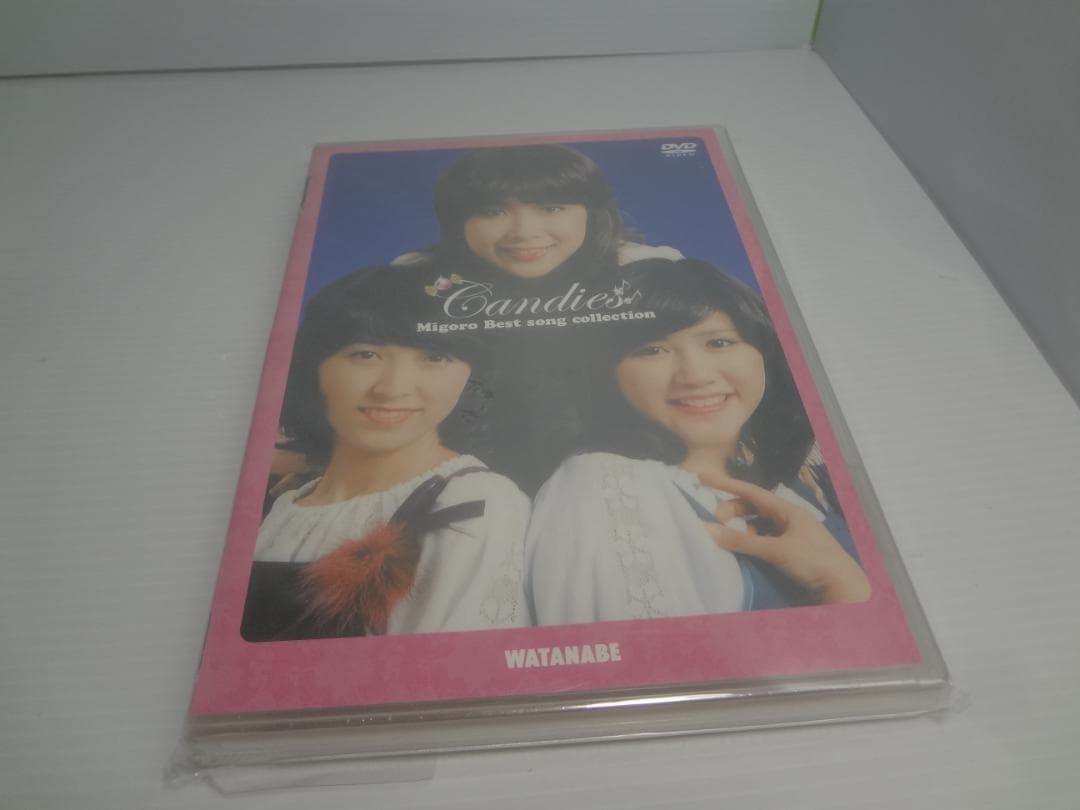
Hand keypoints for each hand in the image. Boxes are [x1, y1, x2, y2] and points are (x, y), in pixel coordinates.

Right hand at [698, 473, 870, 604]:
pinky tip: (746, 550)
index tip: (703, 478)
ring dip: (742, 529)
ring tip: (731, 540)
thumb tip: (709, 530)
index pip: (751, 491)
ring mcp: (791, 534)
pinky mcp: (793, 551)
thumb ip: (742, 541)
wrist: (843, 587)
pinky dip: (751, 541)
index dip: (725, 484)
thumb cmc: (812, 561)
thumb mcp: (775, 550)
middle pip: (753, 508)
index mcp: (787, 510)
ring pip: (758, 525)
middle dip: (732, 511)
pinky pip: (765, 539)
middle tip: (716, 523)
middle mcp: (789, 519)